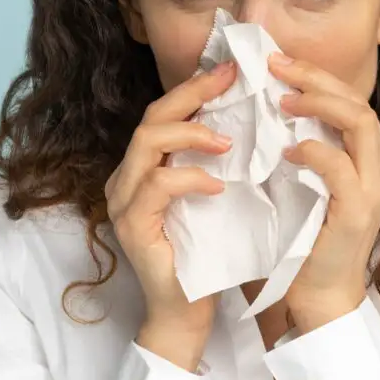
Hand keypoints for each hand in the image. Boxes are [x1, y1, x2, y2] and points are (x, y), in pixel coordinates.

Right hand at [104, 61, 237, 369]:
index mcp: (148, 167)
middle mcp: (128, 178)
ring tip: (228, 141)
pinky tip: (218, 185)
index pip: (166, 113)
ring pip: (146, 143)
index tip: (233, 69)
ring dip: (190, 133)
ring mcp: (125, 201)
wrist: (188, 310)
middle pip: (152, 118)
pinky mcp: (132, 226)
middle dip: (193, 93)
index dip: (197, 88)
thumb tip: (254, 120)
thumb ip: (220, 162)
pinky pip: (156, 186)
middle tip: (231, 79)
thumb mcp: (218, 197)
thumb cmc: (207, 253)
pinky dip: (189, 178)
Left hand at [269, 53, 379, 332]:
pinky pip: (340, 165)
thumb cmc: (309, 237)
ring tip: (282, 99)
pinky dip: (313, 150)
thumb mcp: (313, 181)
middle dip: (316, 78)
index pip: (354, 101)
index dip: (319, 77)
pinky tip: (287, 149)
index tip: (280, 63)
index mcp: (376, 157)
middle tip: (276, 66)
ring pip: (358, 123)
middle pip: (358, 103)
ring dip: (318, 103)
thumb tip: (277, 102)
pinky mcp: (359, 210)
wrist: (321, 293)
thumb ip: (310, 145)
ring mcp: (376, 188)